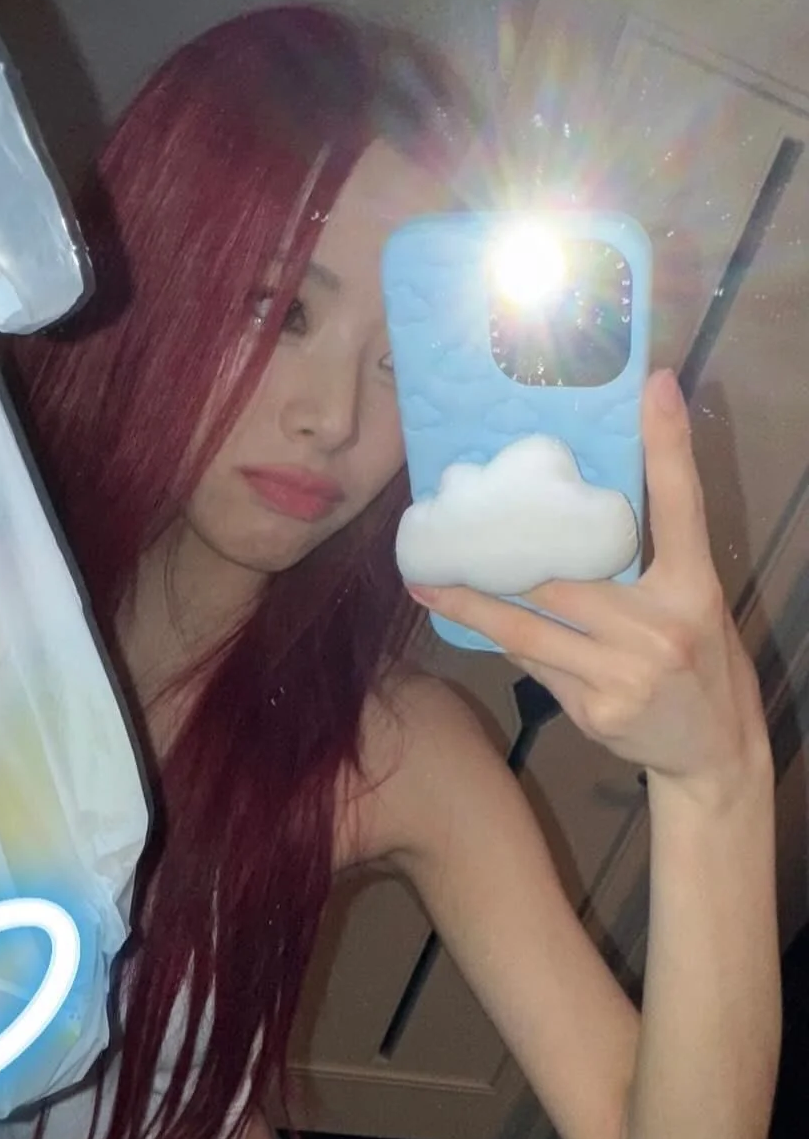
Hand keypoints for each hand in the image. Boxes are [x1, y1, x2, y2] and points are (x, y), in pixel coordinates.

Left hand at [405, 370, 769, 797]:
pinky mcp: (596, 711)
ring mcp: (625, 673)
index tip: (654, 387)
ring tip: (426, 580)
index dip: (669, 444)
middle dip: (505, 553)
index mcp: (695, 588)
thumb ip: (649, 562)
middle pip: (563, 576)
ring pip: (528, 627)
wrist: (713, 752)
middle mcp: (661, 627)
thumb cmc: (699, 663)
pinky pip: (534, 665)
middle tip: (452, 519)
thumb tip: (576, 516)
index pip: (682, 505)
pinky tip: (468, 622)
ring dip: (472, 603)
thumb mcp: (692, 602)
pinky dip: (504, 641)